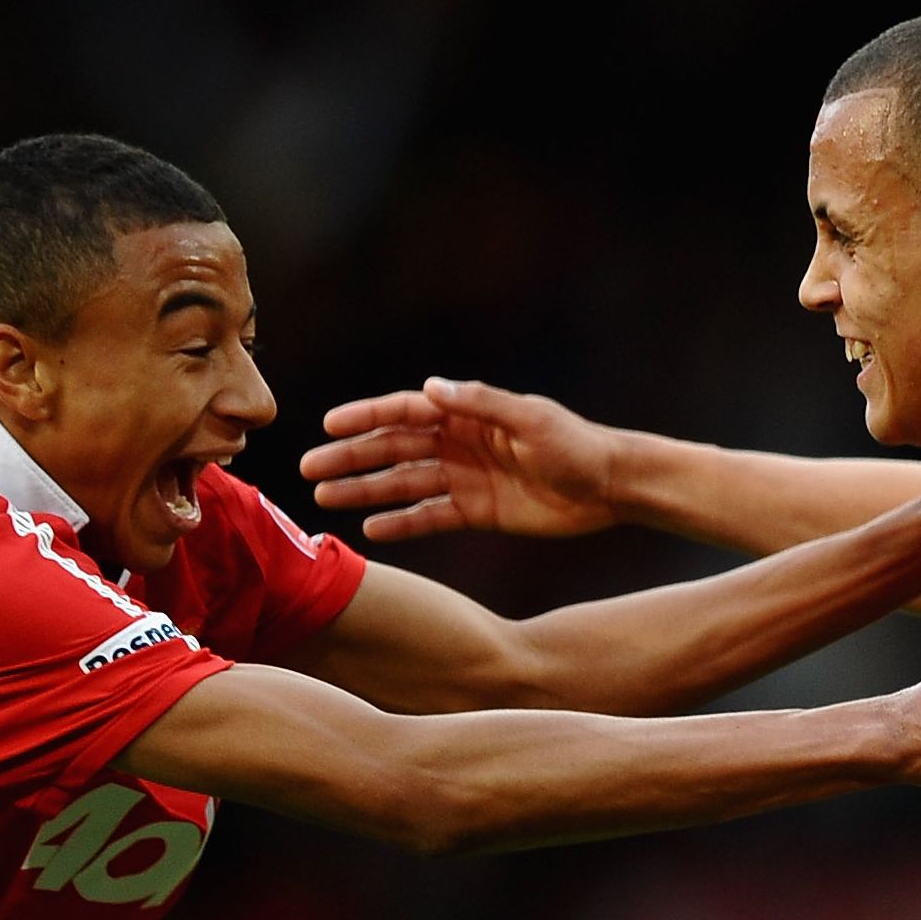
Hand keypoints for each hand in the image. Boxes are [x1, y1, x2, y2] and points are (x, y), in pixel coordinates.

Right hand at [298, 378, 622, 540]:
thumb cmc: (576, 444)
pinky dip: (402, 523)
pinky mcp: (478, 512)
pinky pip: (430, 516)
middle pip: (394, 450)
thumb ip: (479, 404)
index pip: (406, 413)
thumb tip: (428, 388)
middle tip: (310, 470)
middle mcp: (459, 444)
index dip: (366, 417)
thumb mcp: (530, 419)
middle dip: (352, 458)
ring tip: (326, 500)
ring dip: (366, 491)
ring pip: (404, 484)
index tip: (329, 426)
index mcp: (468, 414)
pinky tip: (371, 530)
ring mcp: (465, 478)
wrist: (610, 487)